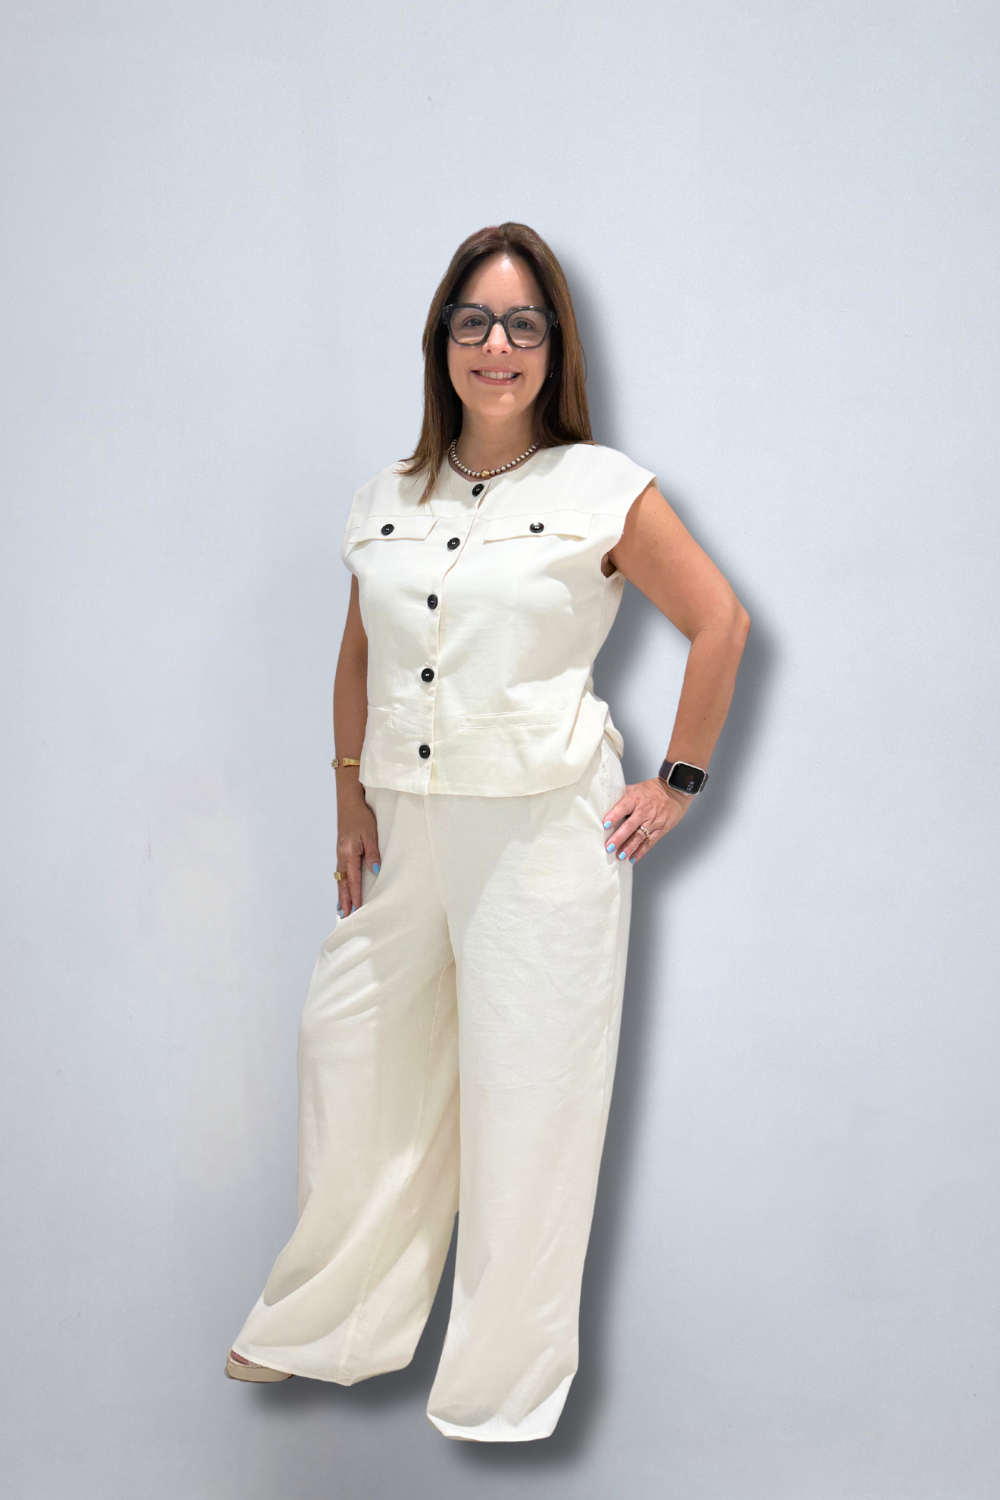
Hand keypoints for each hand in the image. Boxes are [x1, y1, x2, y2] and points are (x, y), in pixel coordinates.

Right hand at [336, 785, 380, 915]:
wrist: (349, 803)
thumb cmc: (362, 817)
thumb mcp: (371, 834)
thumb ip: (373, 853)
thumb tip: (375, 870)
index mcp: (349, 853)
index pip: (353, 879)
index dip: (355, 895)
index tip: (356, 909)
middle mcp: (341, 856)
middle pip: (342, 883)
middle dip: (344, 900)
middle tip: (345, 917)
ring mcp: (339, 854)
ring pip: (339, 879)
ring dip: (341, 894)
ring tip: (342, 909)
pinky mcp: (341, 851)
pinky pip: (340, 872)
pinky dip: (340, 883)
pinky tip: (342, 888)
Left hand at [602, 777, 691, 863]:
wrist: (675, 791)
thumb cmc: (653, 790)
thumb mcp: (636, 788)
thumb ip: (622, 795)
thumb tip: (606, 801)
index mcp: (636, 799)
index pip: (623, 807)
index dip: (614, 816)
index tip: (605, 825)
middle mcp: (644, 811)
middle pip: (630, 826)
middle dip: (619, 838)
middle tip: (609, 847)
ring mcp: (653, 822)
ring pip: (639, 836)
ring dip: (629, 847)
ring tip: (620, 856)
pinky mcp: (660, 830)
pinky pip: (650, 842)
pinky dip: (641, 851)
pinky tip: (633, 858)